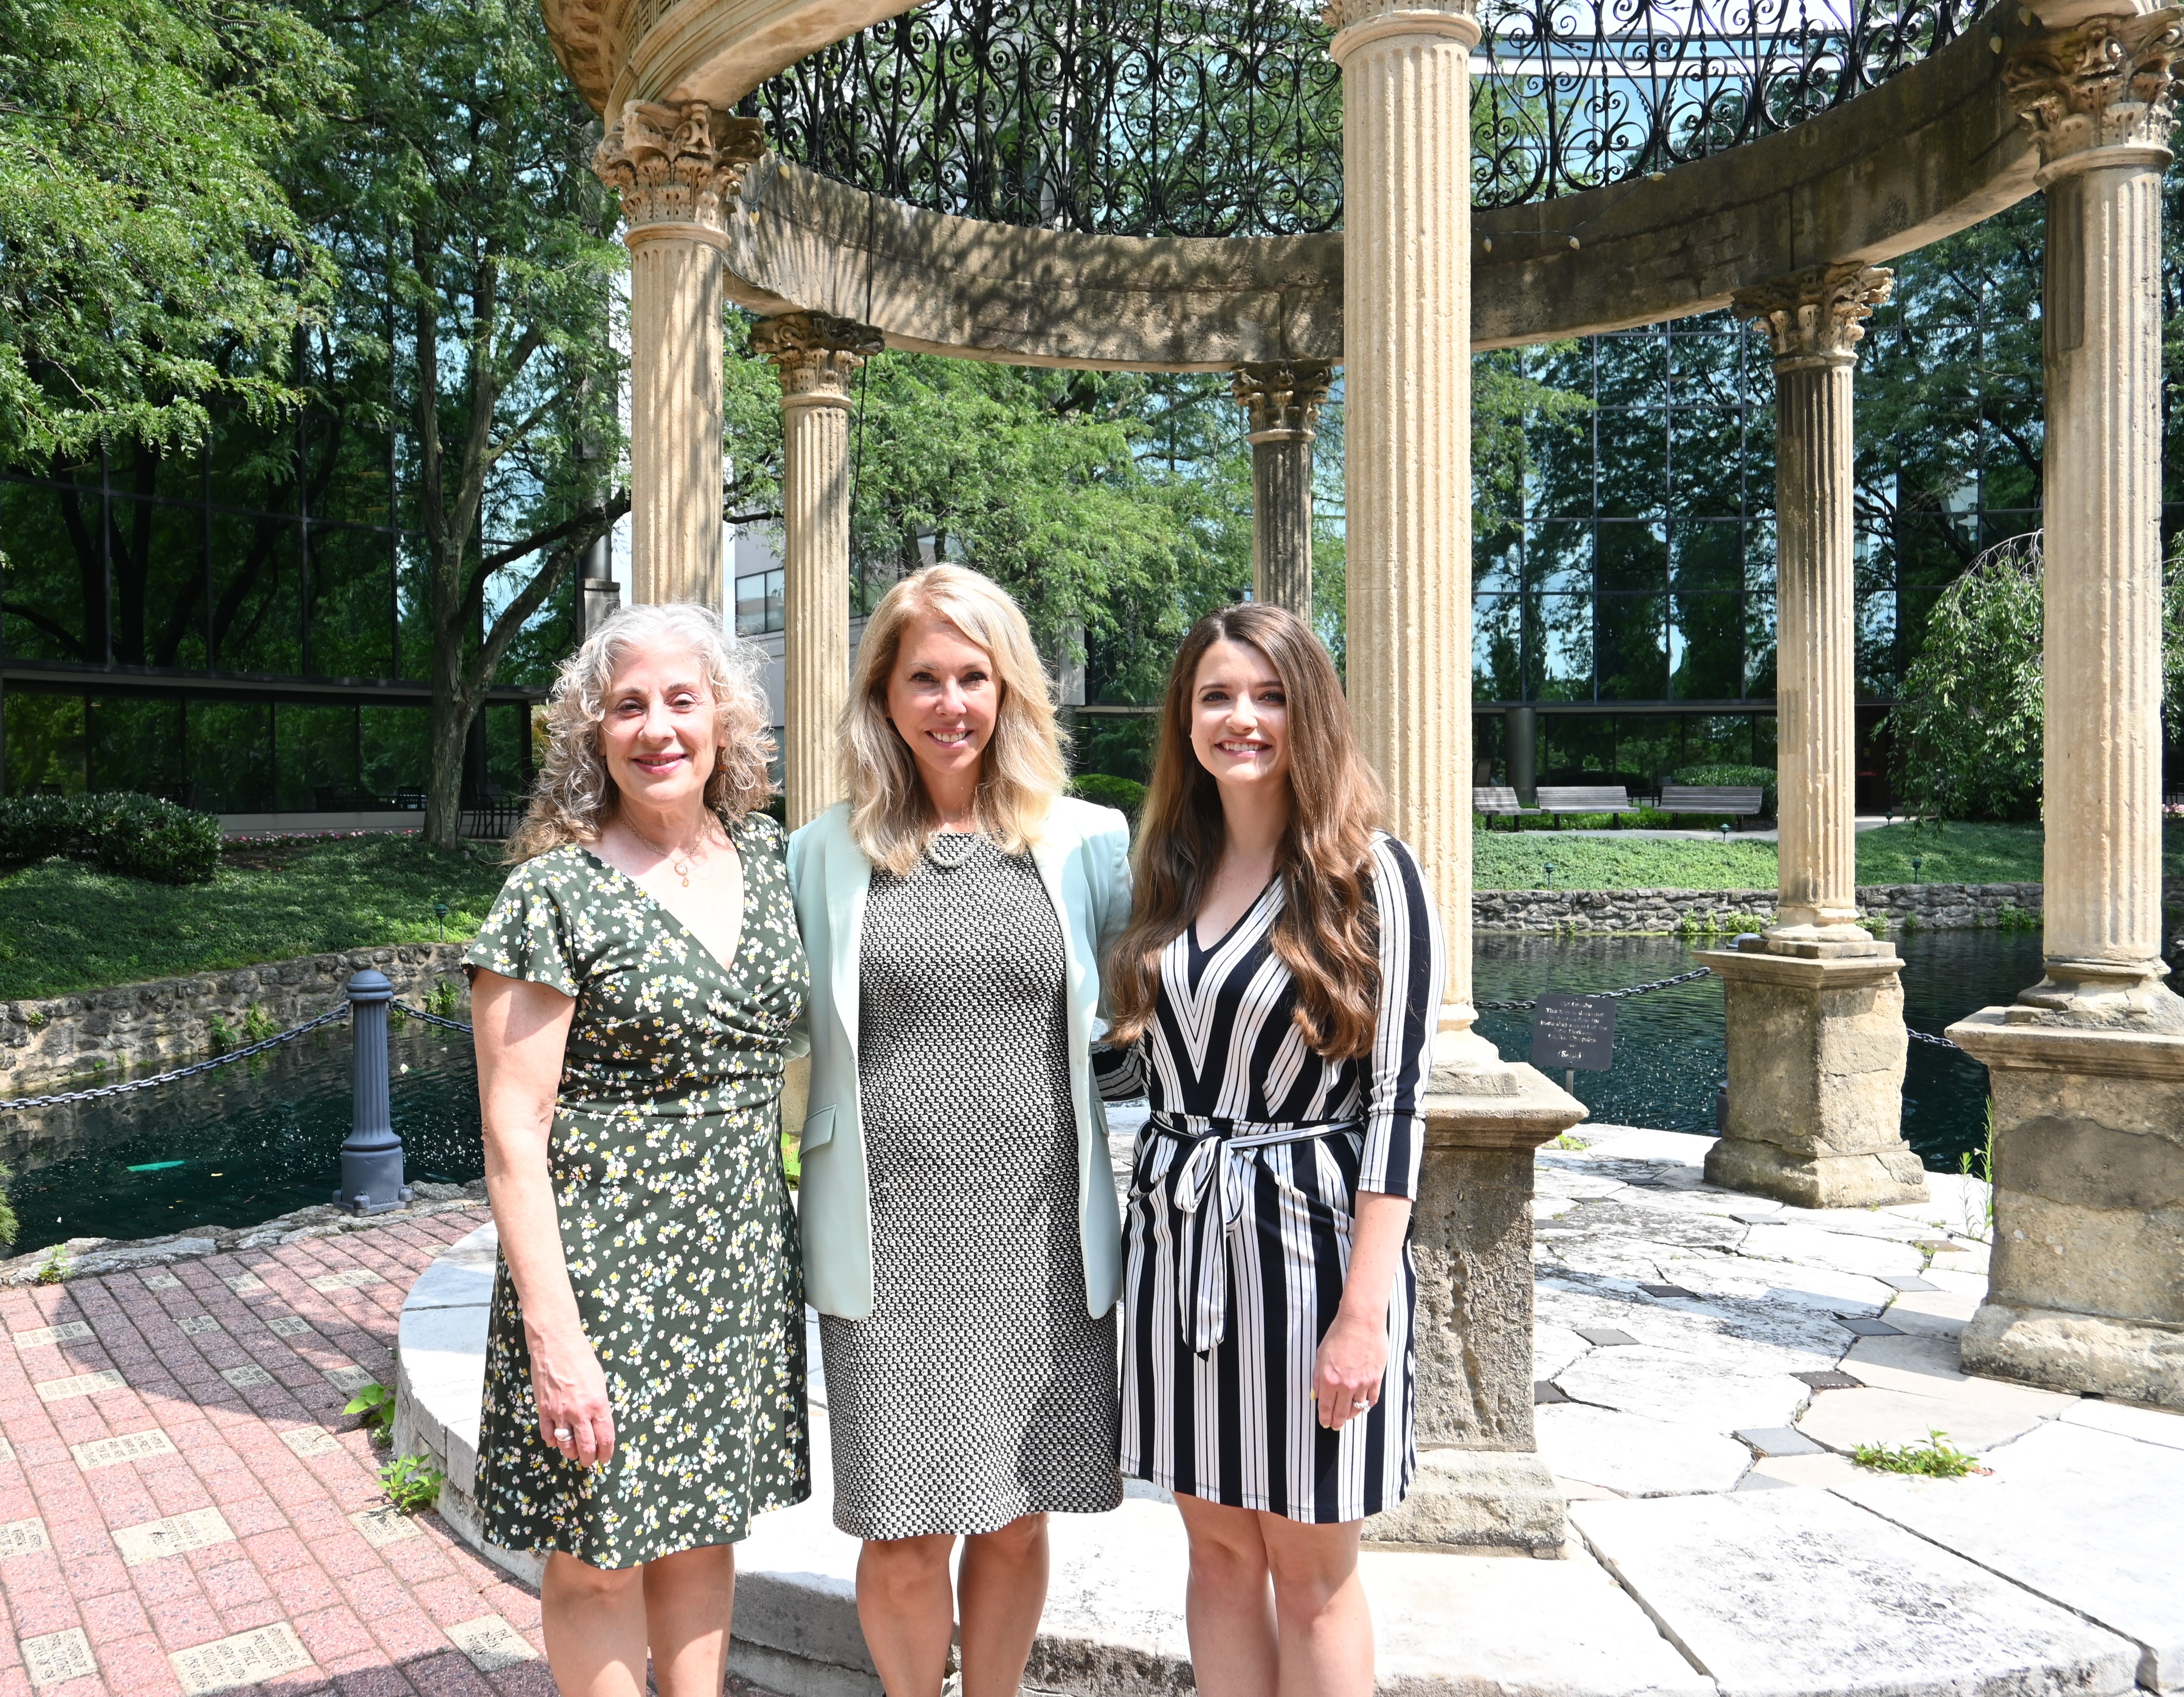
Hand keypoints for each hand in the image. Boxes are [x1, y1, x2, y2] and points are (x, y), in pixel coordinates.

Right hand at [525, 1323, 615, 1466]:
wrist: (556, 1343)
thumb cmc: (582, 1358)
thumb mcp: (599, 1381)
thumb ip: (599, 1404)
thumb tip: (597, 1422)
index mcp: (598, 1404)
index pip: (605, 1437)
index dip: (606, 1452)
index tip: (605, 1458)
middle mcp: (580, 1412)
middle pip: (586, 1446)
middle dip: (589, 1458)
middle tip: (589, 1461)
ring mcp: (559, 1412)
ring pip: (565, 1444)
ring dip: (570, 1453)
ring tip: (574, 1454)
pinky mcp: (543, 1409)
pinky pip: (548, 1434)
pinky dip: (553, 1440)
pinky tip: (556, 1440)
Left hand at [1312, 1308, 1387, 1429]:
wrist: (1361, 1321)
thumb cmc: (1339, 1334)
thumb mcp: (1321, 1355)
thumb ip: (1318, 1377)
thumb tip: (1317, 1395)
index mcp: (1330, 1379)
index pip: (1326, 1407)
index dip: (1325, 1418)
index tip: (1325, 1423)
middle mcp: (1346, 1384)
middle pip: (1341, 1412)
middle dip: (1337, 1421)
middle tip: (1335, 1426)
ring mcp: (1363, 1383)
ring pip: (1358, 1408)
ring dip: (1351, 1414)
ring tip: (1348, 1416)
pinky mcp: (1376, 1378)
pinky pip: (1372, 1399)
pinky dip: (1367, 1404)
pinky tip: (1363, 1405)